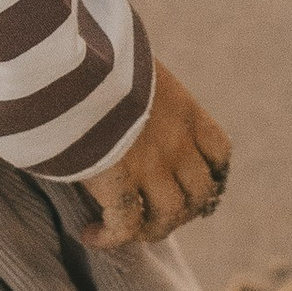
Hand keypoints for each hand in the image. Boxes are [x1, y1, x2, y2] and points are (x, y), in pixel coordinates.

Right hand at [80, 59, 231, 249]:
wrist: (71, 60)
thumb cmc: (90, 52)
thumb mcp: (128, 63)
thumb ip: (133, 81)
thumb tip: (113, 76)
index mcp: (184, 110)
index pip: (220, 152)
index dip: (211, 175)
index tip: (190, 182)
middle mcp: (176, 142)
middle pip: (200, 194)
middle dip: (182, 210)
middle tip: (153, 213)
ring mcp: (150, 166)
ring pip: (168, 217)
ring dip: (150, 229)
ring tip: (122, 230)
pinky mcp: (118, 183)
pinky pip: (124, 227)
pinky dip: (110, 238)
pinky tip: (90, 234)